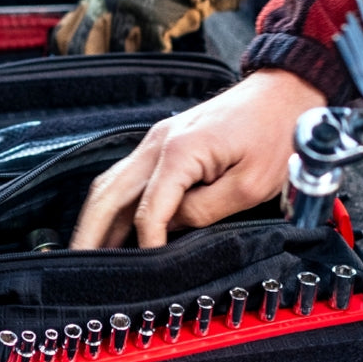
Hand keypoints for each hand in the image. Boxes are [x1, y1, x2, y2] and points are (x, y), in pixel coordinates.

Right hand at [70, 70, 326, 248]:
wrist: (285, 90)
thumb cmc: (276, 132)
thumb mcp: (251, 185)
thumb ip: (205, 212)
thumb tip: (171, 232)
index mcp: (180, 150)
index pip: (147, 211)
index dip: (147, 246)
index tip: (152, 271)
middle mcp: (157, 141)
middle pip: (107, 193)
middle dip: (89, 233)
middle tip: (77, 268)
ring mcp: (157, 139)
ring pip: (110, 183)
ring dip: (95, 219)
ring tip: (88, 255)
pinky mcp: (164, 141)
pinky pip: (127, 176)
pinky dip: (113, 205)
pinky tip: (113, 228)